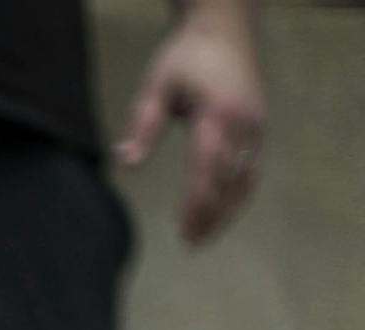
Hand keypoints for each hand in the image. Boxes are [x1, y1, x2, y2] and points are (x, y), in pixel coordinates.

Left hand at [116, 0, 267, 245]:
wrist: (225, 29)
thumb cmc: (185, 57)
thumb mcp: (157, 85)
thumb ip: (142, 125)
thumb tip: (127, 163)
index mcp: (218, 115)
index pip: (207, 171)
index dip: (197, 204)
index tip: (183, 230)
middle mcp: (244, 124)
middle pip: (229, 182)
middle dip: (212, 215)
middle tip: (192, 244)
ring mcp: (256, 126)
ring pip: (245, 179)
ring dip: (227, 210)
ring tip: (204, 236)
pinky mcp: (259, 126)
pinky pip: (251, 168)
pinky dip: (238, 193)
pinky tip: (222, 211)